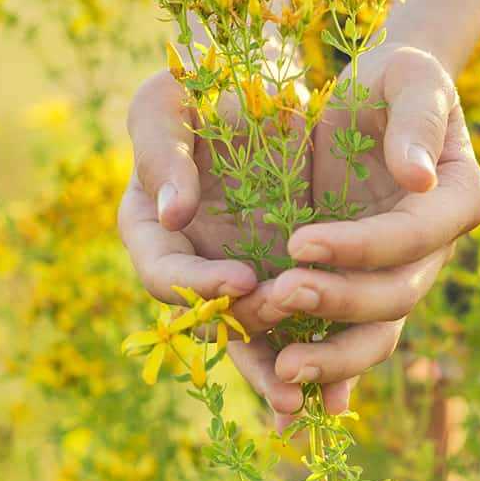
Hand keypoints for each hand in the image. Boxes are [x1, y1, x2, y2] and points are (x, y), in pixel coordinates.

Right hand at [117, 70, 307, 414]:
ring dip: (270, 369)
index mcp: (149, 227)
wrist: (261, 84)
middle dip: (240, 334)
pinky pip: (292, 329)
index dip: (196, 285)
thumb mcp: (167, 100)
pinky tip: (331, 396)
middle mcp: (189, 263)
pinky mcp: (280, 279)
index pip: (161, 271)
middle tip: (282, 328)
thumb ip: (160, 151)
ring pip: (248, 337)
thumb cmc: (200, 85)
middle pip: (204, 318)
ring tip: (297, 396)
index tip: (241, 280)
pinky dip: (309, 358)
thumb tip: (172, 214)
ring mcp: (234, 275)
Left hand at [230, 45, 479, 427]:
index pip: (412, 237)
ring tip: (283, 370)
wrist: (373, 98)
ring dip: (333, 356)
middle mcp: (433, 249)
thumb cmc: (396, 79)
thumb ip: (417, 122)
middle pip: (395, 296)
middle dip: (340, 304)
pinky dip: (321, 365)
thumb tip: (418, 178)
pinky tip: (285, 390)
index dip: (360, 247)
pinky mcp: (358, 283)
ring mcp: (397, 273)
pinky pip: (344, 334)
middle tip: (280, 298)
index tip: (299, 241)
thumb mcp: (411, 79)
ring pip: (376, 333)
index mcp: (456, 200)